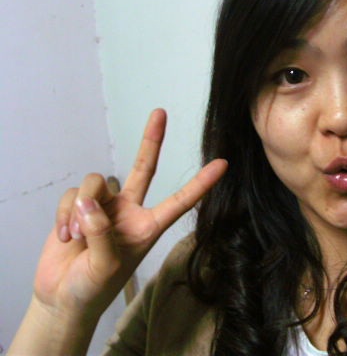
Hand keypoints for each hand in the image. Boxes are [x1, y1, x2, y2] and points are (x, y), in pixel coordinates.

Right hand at [33, 108, 226, 318]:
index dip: (200, 183)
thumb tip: (91, 205)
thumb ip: (101, 234)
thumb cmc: (92, 288)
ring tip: (75, 237)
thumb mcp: (105, 267)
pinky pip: (73, 195)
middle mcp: (129, 210)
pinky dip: (66, 213)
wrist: (61, 297)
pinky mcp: (78, 206)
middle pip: (144, 167)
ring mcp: (103, 206)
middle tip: (161, 112)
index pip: (179, 201)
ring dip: (81, 207)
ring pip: (95, 182)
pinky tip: (64, 236)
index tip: (223, 163)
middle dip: (151, 139)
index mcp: (148, 227)